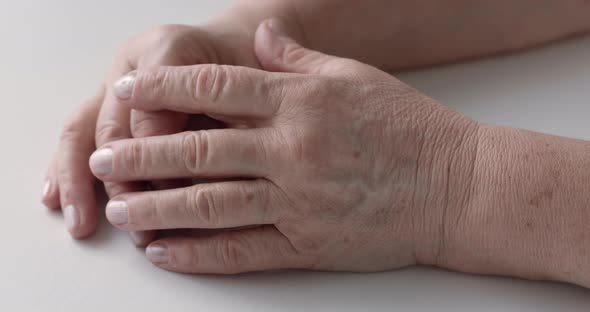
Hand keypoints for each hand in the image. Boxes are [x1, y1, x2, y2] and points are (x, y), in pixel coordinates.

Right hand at [42, 19, 262, 240]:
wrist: (231, 50)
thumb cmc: (244, 68)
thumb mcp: (247, 86)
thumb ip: (224, 116)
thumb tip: (181, 163)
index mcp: (167, 51)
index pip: (151, 115)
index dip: (160, 158)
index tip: (175, 192)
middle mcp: (133, 66)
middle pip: (112, 127)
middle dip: (119, 180)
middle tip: (130, 219)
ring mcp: (115, 84)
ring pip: (84, 130)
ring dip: (78, 181)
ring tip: (81, 224)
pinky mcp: (107, 103)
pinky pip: (79, 133)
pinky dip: (66, 169)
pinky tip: (56, 198)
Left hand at [90, 19, 479, 272]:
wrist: (457, 187)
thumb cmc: (408, 127)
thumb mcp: (354, 77)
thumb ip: (298, 59)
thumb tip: (258, 36)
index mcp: (300, 103)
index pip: (214, 90)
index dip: (162, 89)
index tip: (127, 93)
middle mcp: (291, 151)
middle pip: (197, 152)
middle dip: (140, 155)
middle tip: (102, 159)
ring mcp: (297, 201)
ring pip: (209, 206)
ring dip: (155, 208)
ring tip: (118, 208)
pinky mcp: (308, 244)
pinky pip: (242, 251)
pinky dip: (197, 255)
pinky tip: (165, 253)